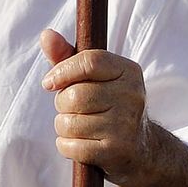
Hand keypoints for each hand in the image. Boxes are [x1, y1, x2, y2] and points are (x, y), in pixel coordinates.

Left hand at [40, 30, 154, 186]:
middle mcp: (132, 96)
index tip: (49, 82)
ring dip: (64, 127)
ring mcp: (126, 125)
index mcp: (129, 71)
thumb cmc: (109, 106)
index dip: (62, 71)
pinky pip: (72, 146)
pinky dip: (67, 146)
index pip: (88, 61)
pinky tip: (81, 144)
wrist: (140, 149)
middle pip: (74, 95)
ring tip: (80, 127)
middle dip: (63, 104)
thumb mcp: (95, 78)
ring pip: (69, 122)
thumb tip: (46, 35)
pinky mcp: (116, 151)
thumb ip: (69, 57)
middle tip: (73, 109)